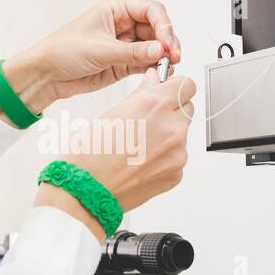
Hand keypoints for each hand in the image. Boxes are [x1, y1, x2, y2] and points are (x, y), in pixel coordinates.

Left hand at [0, 0, 181, 124]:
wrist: (46, 74)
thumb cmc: (62, 50)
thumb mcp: (100, 49)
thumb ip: (133, 52)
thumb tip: (160, 51)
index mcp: (116, 8)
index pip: (152, 10)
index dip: (164, 25)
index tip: (168, 43)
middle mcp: (124, 24)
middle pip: (158, 29)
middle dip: (167, 43)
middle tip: (172, 58)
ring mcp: (125, 43)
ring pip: (155, 47)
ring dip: (163, 57)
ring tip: (166, 69)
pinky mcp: (124, 63)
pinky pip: (146, 63)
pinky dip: (155, 68)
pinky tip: (158, 74)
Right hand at [35, 70, 196, 239]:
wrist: (86, 192)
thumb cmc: (90, 155)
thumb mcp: (112, 113)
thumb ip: (141, 94)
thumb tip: (154, 81)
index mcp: (154, 105)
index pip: (186, 84)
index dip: (174, 87)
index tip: (166, 91)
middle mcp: (171, 127)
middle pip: (187, 108)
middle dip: (171, 110)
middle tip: (149, 120)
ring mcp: (177, 153)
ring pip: (182, 134)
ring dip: (167, 134)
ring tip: (139, 145)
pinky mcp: (177, 173)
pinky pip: (177, 156)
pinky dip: (164, 156)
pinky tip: (141, 161)